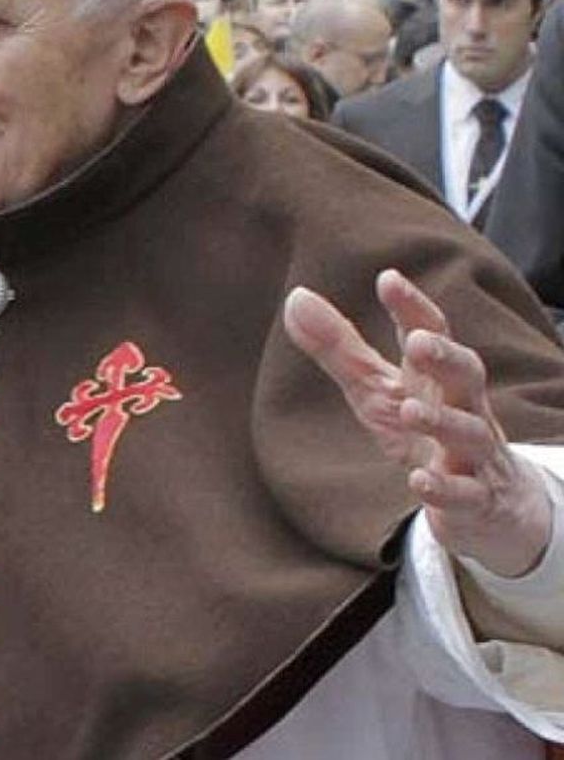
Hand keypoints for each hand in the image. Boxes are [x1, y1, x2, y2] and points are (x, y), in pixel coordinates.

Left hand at [284, 270, 552, 577]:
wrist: (485, 502)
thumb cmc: (423, 431)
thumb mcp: (376, 389)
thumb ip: (339, 347)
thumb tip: (296, 297)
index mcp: (435, 377)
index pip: (432, 334)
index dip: (413, 308)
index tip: (388, 279)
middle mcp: (462, 408)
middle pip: (466, 376)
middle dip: (447, 358)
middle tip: (420, 341)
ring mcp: (473, 455)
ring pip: (471, 433)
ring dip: (443, 422)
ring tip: (411, 412)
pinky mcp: (475, 499)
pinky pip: (467, 494)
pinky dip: (446, 488)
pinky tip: (420, 481)